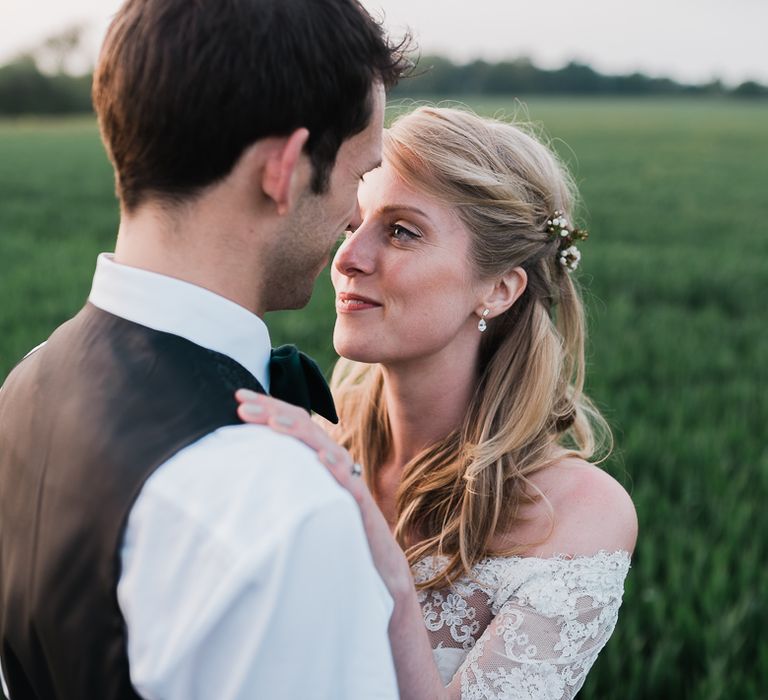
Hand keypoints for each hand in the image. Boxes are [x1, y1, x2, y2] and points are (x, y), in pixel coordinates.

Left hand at [235, 389, 413, 600]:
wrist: (377, 561)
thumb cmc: (337, 525)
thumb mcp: (306, 494)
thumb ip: (286, 475)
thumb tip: (247, 465)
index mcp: (318, 456)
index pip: (292, 423)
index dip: (267, 407)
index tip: (238, 397)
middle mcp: (333, 461)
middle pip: (304, 427)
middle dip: (272, 410)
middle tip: (242, 401)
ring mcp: (347, 481)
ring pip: (324, 449)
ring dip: (298, 432)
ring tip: (273, 422)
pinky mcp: (359, 504)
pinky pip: (349, 484)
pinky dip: (334, 469)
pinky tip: (320, 459)